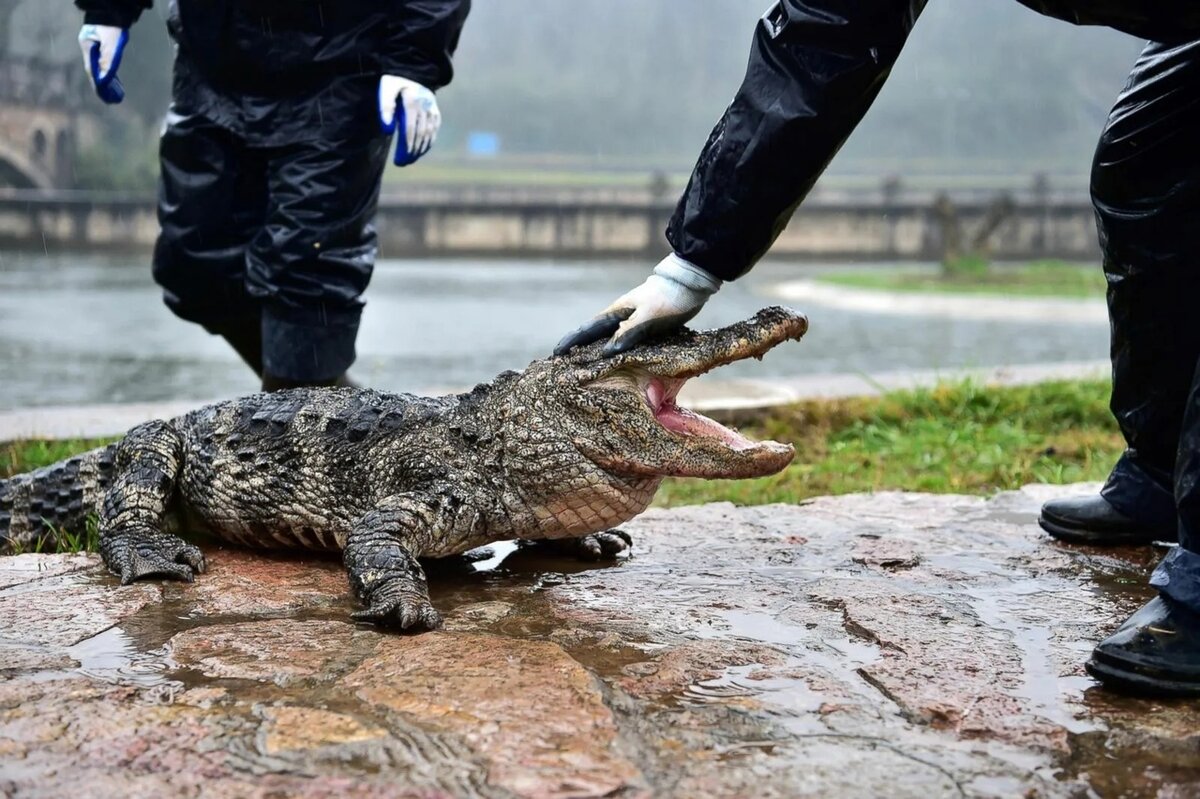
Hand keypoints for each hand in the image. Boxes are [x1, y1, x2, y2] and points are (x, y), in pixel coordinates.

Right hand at [78, 24, 127, 104]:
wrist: (113, 12)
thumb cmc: (112, 26)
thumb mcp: (111, 43)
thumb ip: (108, 59)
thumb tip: (105, 77)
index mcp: (88, 48)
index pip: (92, 70)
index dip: (98, 83)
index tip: (104, 95)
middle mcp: (89, 49)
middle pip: (95, 71)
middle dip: (102, 86)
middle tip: (111, 100)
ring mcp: (94, 49)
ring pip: (99, 69)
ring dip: (106, 81)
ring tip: (114, 95)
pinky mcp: (100, 48)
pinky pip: (103, 64)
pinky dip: (108, 74)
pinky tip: (113, 82)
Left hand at [378, 75, 440, 165]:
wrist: (413, 71)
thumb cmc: (395, 82)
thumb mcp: (386, 89)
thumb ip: (385, 107)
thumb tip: (388, 130)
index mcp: (412, 101)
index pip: (410, 129)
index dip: (405, 146)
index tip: (399, 159)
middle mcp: (425, 107)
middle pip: (420, 135)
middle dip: (412, 151)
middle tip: (403, 163)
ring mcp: (432, 110)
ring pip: (428, 134)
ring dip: (420, 149)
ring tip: (410, 160)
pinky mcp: (436, 113)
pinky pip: (433, 131)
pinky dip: (428, 143)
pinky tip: (421, 151)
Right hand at [554, 254, 720, 356]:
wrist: (690, 284)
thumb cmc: (668, 298)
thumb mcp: (648, 316)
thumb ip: (628, 332)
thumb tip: (606, 352)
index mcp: (616, 313)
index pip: (587, 330)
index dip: (571, 342)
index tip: (555, 354)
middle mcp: (620, 317)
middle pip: (594, 336)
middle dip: (579, 350)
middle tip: (565, 367)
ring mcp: (632, 321)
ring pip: (609, 340)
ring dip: (597, 352)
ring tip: (586, 369)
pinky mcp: (645, 326)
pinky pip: (625, 343)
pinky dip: (616, 352)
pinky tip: (617, 362)